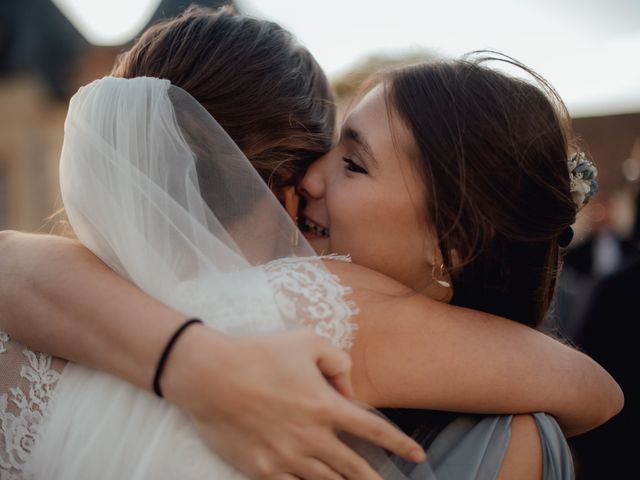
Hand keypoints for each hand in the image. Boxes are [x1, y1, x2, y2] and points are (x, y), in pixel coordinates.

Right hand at [163, 327, 424, 478]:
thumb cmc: (259, 354)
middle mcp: (311, 437)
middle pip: (354, 468)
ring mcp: (286, 458)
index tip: (418, 455)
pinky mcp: (262, 470)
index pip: (374, 431)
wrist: (210, 376)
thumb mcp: (306, 341)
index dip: (400, 445)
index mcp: (325, 406)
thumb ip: (337, 361)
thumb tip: (349, 389)